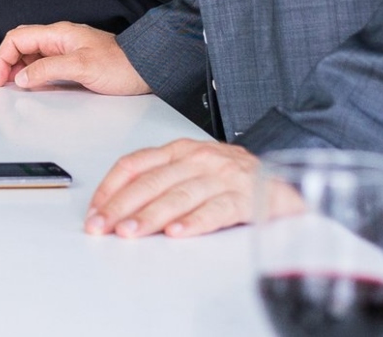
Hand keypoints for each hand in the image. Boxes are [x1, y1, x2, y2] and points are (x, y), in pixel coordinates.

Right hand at [0, 22, 150, 94]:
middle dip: (7, 63)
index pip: (17, 38)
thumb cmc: (120, 66)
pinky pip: (44, 64)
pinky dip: (34, 74)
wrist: (146, 69)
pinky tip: (36, 86)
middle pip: (21, 44)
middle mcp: (59, 39)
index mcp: (57, 34)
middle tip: (4, 84)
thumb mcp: (81, 68)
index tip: (0, 79)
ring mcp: (66, 49)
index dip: (3, 58)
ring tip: (17, 87)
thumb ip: (47, 70)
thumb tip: (22, 77)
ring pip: (31, 54)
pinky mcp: (73, 61)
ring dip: (20, 69)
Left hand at [85, 139, 279, 237]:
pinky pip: (216, 210)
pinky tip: (177, 233)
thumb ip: (160, 181)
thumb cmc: (233, 178)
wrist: (287, 181)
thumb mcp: (192, 169)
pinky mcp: (247, 197)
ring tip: (130, 231)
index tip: (95, 210)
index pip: (135, 164)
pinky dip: (194, 222)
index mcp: (179, 150)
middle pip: (151, 182)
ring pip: (179, 196)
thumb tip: (118, 207)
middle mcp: (198, 159)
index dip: (111, 187)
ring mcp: (223, 177)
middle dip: (121, 206)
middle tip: (102, 226)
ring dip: (150, 216)